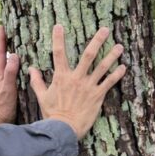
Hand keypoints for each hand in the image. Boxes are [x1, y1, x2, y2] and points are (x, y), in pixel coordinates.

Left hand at [0, 24, 19, 125]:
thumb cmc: (4, 105)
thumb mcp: (8, 88)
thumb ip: (10, 72)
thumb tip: (14, 55)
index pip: (0, 52)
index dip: (1, 39)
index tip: (1, 26)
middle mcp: (0, 75)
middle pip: (2, 55)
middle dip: (5, 43)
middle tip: (8, 31)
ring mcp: (3, 81)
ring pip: (6, 63)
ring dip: (10, 53)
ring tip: (15, 43)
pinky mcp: (8, 86)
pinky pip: (11, 71)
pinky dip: (15, 64)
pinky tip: (21, 65)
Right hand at [29, 25, 125, 139]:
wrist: (63, 129)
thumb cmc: (52, 113)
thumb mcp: (42, 96)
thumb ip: (37, 81)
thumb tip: (31, 69)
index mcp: (62, 77)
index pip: (58, 53)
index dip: (58, 39)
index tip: (59, 26)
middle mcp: (76, 78)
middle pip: (88, 55)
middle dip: (97, 40)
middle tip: (105, 29)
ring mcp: (89, 86)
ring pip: (103, 67)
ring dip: (112, 55)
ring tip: (119, 46)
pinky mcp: (98, 96)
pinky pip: (109, 82)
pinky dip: (117, 74)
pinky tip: (123, 67)